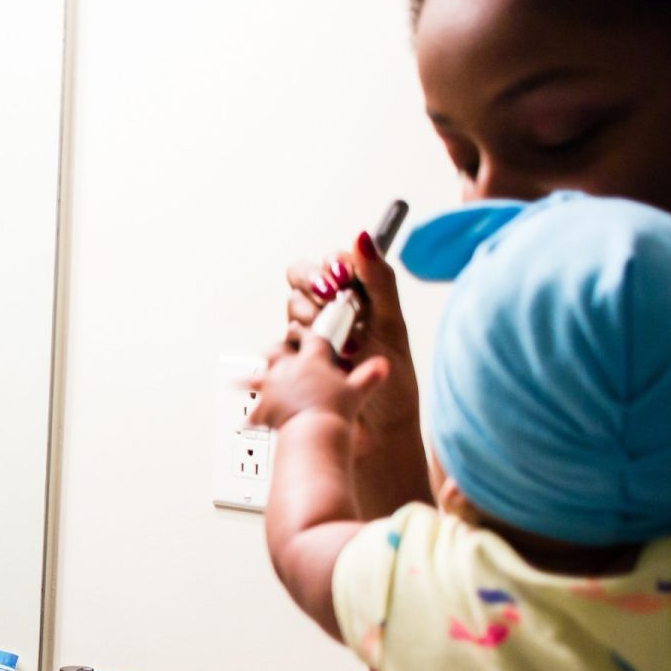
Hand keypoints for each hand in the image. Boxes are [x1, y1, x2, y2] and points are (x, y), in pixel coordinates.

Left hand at [249, 327, 388, 430]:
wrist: (313, 431)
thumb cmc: (334, 410)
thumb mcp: (358, 392)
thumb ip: (369, 377)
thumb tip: (383, 365)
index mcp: (312, 361)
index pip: (310, 338)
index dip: (306, 332)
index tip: (301, 329)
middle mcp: (288, 370)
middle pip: (275, 350)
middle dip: (276, 349)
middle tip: (277, 351)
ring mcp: (272, 388)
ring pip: (256, 376)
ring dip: (251, 378)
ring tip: (241, 379)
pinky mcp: (263, 408)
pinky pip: (253, 412)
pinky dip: (252, 416)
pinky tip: (249, 419)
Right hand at [284, 231, 419, 452]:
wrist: (377, 435)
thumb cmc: (393, 385)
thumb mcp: (391, 328)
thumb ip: (379, 280)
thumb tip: (364, 235)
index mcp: (361, 296)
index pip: (334, 260)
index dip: (332, 267)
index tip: (341, 283)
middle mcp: (333, 311)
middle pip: (301, 276)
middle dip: (311, 288)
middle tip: (328, 306)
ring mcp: (311, 335)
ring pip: (290, 308)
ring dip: (308, 325)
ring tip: (335, 350)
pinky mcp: (293, 360)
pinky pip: (278, 341)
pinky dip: (290, 351)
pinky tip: (314, 364)